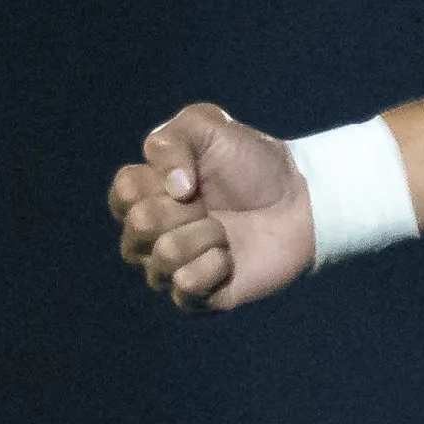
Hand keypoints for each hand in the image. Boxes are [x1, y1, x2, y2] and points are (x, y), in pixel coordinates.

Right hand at [106, 103, 314, 311]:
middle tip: (211, 204)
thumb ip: (169, 141)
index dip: (157, 182)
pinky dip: (214, 266)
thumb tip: (173, 190)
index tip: (191, 177)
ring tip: (225, 231)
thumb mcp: (207, 124)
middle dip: (183, 210)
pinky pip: (186, 287)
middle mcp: (151, 235)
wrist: (300, 199)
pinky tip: (230, 257)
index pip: (123, 193)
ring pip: (162, 257)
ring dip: (204, 236)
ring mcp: (172, 268)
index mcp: (146, 195)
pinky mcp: (196, 298)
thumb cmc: (251, 161)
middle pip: (139, 226)